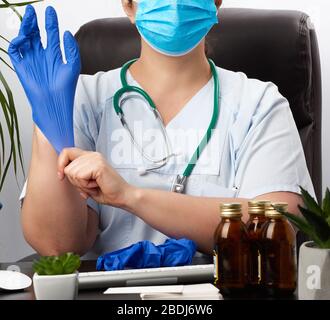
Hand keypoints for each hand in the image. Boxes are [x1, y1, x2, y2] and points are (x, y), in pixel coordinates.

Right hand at [8, 5, 80, 153]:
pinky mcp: (21, 66)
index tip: (50, 10)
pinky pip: (15, 50)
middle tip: (33, 10)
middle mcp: (42, 56)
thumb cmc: (66, 87)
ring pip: (24, 39)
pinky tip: (24, 38)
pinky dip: (17, 42)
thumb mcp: (73, 66)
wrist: (55, 103)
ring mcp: (31, 60)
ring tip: (29, 17)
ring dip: (25, 27)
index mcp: (54, 55)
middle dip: (34, 21)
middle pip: (35, 34)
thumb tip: (66, 32)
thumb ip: (71, 49)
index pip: (51, 34)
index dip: (50, 22)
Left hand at [57, 148, 132, 206]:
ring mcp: (96, 159)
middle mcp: (92, 155)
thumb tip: (61, 172)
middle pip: (67, 167)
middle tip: (90, 185)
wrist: (122, 196)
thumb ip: (75, 175)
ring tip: (94, 185)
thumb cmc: (107, 191)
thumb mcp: (86, 182)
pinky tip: (97, 185)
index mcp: (90, 157)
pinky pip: (80, 176)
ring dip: (81, 184)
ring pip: (72, 172)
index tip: (61, 176)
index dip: (60, 164)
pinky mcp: (98, 165)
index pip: (66, 152)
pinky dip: (86, 185)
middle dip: (75, 181)